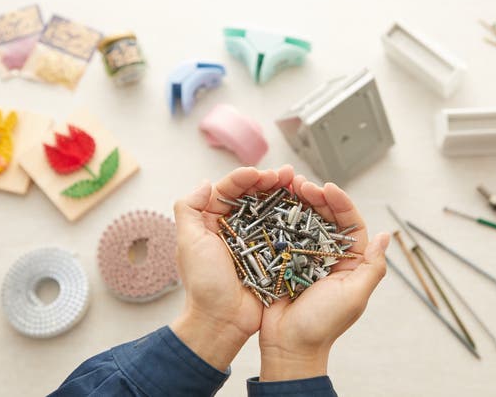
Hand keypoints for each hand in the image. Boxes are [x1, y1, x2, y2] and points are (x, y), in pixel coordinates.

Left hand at [170, 165, 294, 370]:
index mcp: (211, 222)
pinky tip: (305, 207)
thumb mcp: (189, 243)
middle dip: (269, 181)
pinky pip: (283, 230)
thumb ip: (189, 209)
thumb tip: (204, 182)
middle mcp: (233, 228)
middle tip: (286, 174)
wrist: (223, 321)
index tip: (259, 173)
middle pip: (253, 196)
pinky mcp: (271, 254)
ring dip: (285, 194)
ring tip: (299, 184)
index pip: (229, 191)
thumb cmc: (203, 284)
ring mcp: (254, 241)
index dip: (244, 178)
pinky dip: (293, 217)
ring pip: (270, 209)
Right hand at [258, 176, 389, 380]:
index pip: (349, 224)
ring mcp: (304, 257)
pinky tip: (271, 204)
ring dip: (296, 202)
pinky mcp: (282, 260)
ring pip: (303, 221)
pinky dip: (278, 217)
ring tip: (286, 186)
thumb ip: (372, 267)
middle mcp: (328, 256)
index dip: (340, 203)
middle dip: (315, 197)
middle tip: (301, 183)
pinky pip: (282, 233)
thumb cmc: (323, 325)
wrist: (288, 346)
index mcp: (349, 262)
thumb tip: (386, 235)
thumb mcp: (354, 296)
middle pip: (325, 217)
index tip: (327, 188)